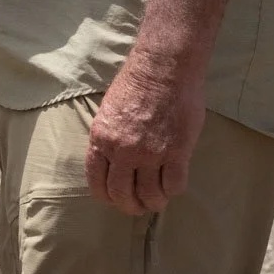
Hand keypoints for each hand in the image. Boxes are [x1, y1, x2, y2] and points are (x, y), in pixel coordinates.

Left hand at [85, 51, 205, 216]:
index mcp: (101, 140)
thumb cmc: (136, 84)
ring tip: (159, 198)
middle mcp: (122, 151)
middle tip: (140, 206)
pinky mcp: (176, 152)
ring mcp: (150, 153)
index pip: (97, 182)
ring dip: (154, 202)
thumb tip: (114, 162)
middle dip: (130, 206)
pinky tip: (174, 183)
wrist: (163, 68)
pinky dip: (173, 190)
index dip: (107, 196)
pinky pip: (174, 185)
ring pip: (150, 195)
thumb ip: (109, 138)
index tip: (116, 199)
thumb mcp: (109, 112)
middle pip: (122, 194)